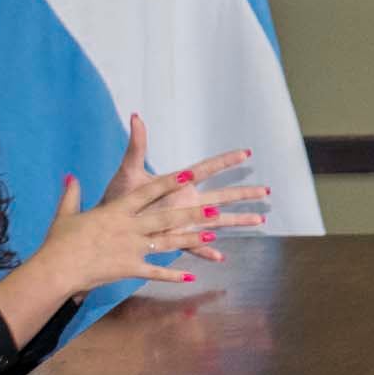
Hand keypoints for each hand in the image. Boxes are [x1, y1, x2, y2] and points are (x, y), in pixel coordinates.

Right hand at [36, 166, 266, 294]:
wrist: (56, 269)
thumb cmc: (59, 241)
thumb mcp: (66, 214)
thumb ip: (73, 193)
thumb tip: (70, 176)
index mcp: (116, 210)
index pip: (148, 192)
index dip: (170, 182)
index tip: (189, 175)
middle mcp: (129, 227)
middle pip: (166, 218)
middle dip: (192, 213)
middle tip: (215, 209)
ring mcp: (132, 249)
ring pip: (168, 243)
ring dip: (191, 239)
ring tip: (212, 235)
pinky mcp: (130, 269)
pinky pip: (156, 272)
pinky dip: (173, 274)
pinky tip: (191, 275)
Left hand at [99, 113, 263, 262]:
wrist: (107, 224)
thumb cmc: (118, 196)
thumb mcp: (128, 171)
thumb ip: (136, 145)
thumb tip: (136, 117)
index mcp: (179, 183)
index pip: (207, 169)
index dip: (226, 161)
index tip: (246, 152)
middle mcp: (186, 201)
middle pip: (222, 196)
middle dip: (244, 193)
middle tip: (267, 190)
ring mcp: (182, 220)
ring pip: (217, 221)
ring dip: (237, 221)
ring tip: (260, 220)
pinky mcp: (173, 238)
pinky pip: (193, 246)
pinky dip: (206, 251)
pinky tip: (220, 257)